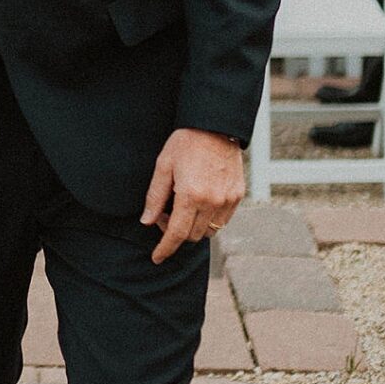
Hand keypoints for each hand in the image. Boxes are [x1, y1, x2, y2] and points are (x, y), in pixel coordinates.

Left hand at [141, 127, 244, 265]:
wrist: (216, 126)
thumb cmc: (186, 143)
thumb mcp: (163, 166)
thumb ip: (155, 197)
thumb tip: (147, 221)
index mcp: (191, 195)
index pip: (177, 234)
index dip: (165, 248)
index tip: (157, 258)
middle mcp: (212, 201)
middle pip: (193, 236)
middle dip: (176, 232)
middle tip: (165, 214)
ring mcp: (228, 200)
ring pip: (209, 231)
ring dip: (194, 227)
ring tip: (183, 207)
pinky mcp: (237, 195)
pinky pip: (223, 220)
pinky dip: (209, 219)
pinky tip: (199, 203)